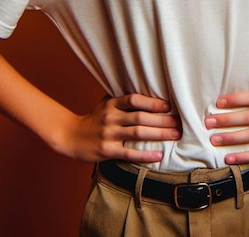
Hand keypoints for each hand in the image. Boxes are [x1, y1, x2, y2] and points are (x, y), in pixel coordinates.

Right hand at [60, 93, 180, 162]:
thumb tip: (148, 94)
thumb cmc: (93, 119)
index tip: (169, 105)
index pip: (134, 99)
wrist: (69, 136)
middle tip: (179, 122)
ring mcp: (108, 134)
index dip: (152, 102)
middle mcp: (111, 117)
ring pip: (138, 133)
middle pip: (141, 117)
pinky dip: (145, 154)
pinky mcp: (106, 151)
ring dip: (159, 134)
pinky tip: (159, 155)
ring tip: (175, 135)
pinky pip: (129, 153)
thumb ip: (122, 100)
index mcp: (112, 104)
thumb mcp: (105, 104)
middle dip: (162, 120)